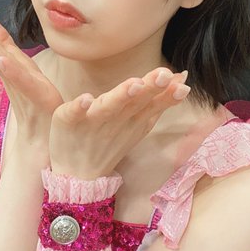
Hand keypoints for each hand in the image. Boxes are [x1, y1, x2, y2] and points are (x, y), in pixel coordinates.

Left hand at [49, 67, 189, 178]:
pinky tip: (85, 99)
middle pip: (134, 103)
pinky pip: (73, 113)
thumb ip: (158, 102)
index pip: (152, 104)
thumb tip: (181, 78)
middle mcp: (115, 120)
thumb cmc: (109, 142)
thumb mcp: (138, 124)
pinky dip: (79, 106)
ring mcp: (91, 121)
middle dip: (150, 89)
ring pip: (108, 106)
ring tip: (134, 85)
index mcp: (132, 119)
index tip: (181, 82)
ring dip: (121, 96)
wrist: (77, 174)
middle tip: (163, 76)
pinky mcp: (68, 120)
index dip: (167, 94)